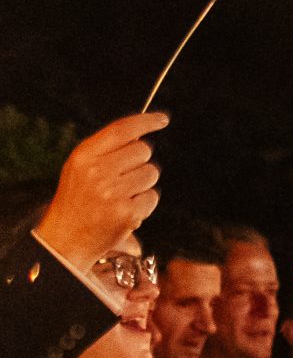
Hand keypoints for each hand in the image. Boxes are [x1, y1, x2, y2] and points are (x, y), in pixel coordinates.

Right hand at [36, 113, 165, 266]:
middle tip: (124, 177)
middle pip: (142, 150)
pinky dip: (144, 204)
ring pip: (151, 173)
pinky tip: (125, 210)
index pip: (121, 130)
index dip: (145, 121)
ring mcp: (113, 193)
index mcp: (83, 156)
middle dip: (140, 161)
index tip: (162, 119)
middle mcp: (97, 172)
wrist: (66, 239)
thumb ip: (106, 150)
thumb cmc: (77, 200)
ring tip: (121, 196)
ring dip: (143, 184)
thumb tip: (141, 133)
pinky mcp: (127, 212)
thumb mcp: (80, 168)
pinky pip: (152, 197)